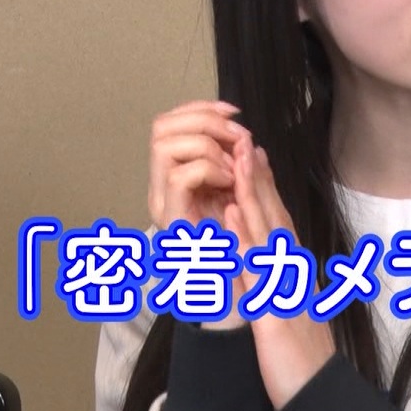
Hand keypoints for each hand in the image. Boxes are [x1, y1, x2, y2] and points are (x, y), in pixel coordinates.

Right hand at [149, 99, 250, 329]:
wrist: (237, 303)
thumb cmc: (242, 260)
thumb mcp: (249, 209)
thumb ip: (245, 177)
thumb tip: (250, 144)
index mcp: (180, 183)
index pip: (173, 122)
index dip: (201, 108)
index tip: (234, 111)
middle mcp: (163, 191)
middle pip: (160, 126)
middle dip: (203, 119)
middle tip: (237, 135)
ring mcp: (164, 206)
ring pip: (163, 144)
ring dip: (205, 143)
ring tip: (233, 164)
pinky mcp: (171, 223)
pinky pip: (179, 177)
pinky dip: (207, 169)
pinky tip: (228, 183)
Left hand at [225, 144, 336, 408]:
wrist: (318, 392)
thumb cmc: (303, 358)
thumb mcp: (291, 312)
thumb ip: (282, 283)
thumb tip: (279, 262)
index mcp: (293, 272)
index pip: (278, 221)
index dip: (265, 186)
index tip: (255, 154)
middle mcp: (291, 273)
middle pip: (273, 216)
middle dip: (257, 177)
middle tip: (246, 138)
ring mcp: (283, 289)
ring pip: (265, 233)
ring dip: (251, 193)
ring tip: (239, 157)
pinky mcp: (272, 311)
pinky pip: (254, 270)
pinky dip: (242, 238)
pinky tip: (230, 214)